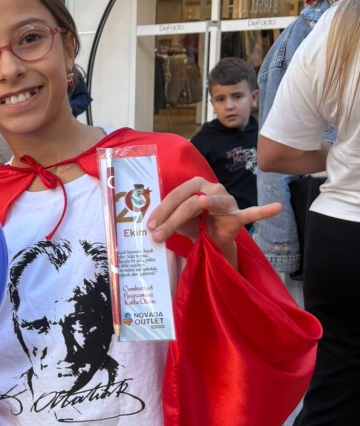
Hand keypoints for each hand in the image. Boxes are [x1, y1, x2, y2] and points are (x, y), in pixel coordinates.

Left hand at [146, 177, 281, 266]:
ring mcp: (227, 201)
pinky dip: (263, 211)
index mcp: (195, 185)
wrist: (215, 239)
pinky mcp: (238, 216)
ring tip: (191, 212)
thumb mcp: (180, 221)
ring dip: (185, 218)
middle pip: (189, 199)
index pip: (176, 195)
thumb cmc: (196, 225)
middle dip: (170, 217)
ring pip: (206, 204)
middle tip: (156, 234)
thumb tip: (151, 228)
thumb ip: (168, 219)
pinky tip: (276, 208)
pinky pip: (251, 213)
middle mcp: (212, 188)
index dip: (161, 210)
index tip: (149, 226)